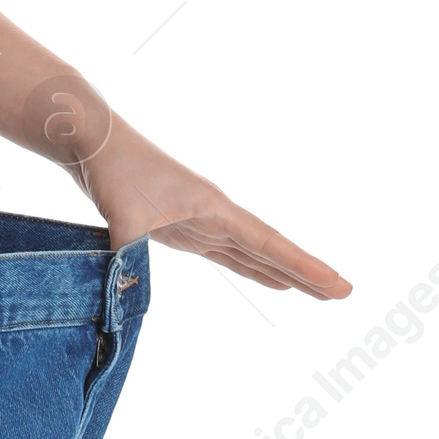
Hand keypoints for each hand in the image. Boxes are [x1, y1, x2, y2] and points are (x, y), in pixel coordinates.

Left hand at [39, 88, 350, 297]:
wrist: (94, 140)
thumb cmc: (112, 169)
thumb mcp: (121, 214)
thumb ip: (129, 258)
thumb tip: (128, 298)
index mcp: (211, 207)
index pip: (266, 243)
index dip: (303, 267)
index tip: (338, 284)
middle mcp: (214, 214)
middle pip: (269, 250)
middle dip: (306, 273)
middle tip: (344, 293)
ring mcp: (200, 221)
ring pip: (252, 253)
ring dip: (284, 272)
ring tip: (318, 293)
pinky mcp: (182, 227)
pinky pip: (228, 254)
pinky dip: (253, 268)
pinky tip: (272, 282)